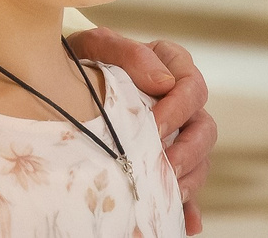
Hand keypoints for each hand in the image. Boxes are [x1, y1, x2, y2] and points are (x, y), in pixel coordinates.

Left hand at [67, 29, 215, 234]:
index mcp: (171, 66)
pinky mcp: (167, 160)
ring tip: (168, 192)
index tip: (156, 125)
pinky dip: (190, 206)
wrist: (63, 80)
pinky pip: (187, 186)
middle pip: (205, 127)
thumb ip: (128, 53)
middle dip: (188, 150)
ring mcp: (178, 133)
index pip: (192, 85)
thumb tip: (163, 82)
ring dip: (189, 177)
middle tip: (164, 165)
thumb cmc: (84, 59)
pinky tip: (186, 223)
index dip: (180, 107)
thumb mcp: (97, 47)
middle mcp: (180, 101)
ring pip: (200, 159)